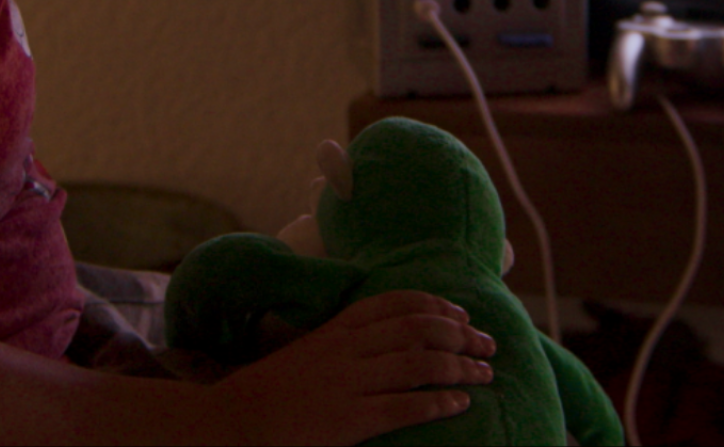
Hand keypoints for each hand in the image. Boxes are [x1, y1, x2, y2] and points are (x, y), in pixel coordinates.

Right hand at [206, 290, 495, 445]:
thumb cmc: (271, 391)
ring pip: (420, 364)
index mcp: (337, 328)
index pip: (397, 302)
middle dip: (461, 333)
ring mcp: (350, 383)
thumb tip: (386, 338)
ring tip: (485, 373)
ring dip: (461, 366)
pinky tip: (461, 403)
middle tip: (488, 344)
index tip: (462, 313)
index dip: (437, 305)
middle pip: (418, 329)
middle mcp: (348, 349)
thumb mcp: (309, 350)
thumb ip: (344, 339)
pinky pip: (405, 406)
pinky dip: (438, 402)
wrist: (235, 422)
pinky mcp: (351, 419)